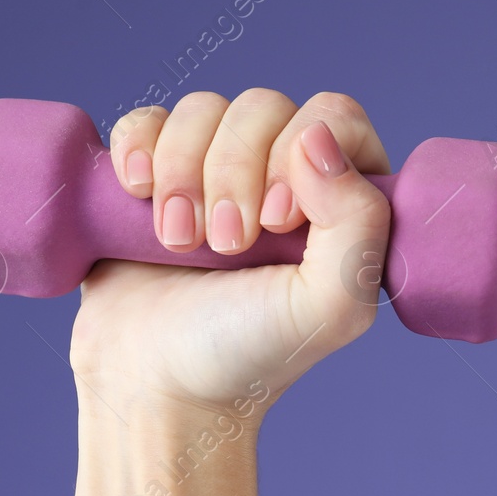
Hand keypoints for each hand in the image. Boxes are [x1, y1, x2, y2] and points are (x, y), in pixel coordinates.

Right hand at [68, 89, 392, 417]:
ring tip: (179, 243)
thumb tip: (318, 137)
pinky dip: (139, 148)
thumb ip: (357, 223)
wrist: (157, 388)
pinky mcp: (154, 178)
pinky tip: (138, 194)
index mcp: (341, 203)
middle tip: (226, 246)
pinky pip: (147, 119)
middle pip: (263, 107)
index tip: (277, 222)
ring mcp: (215, 174)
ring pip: (203, 109)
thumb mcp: (331, 305)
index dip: (301, 151)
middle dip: (235, 171)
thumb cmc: (252, 354)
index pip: (334, 117)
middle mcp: (283, 179)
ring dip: (184, 172)